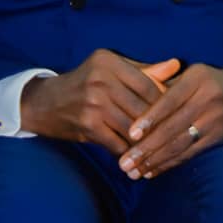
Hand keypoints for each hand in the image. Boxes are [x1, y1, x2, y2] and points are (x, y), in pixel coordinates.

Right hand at [20, 50, 179, 155]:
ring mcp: (94, 102)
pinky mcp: (88, 124)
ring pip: (133, 126)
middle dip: (159, 125)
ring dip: (146, 143)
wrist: (45, 103)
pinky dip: (128, 153)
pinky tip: (136, 160)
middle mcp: (101, 78)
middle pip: (143, 106)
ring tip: (159, 152)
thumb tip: (177, 65)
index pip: (148, 84)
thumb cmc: (84, 85)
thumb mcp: (110, 71)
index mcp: (109, 61)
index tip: (175, 116)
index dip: (165, 102)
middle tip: (174, 139)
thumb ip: (144, 71)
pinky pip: (117, 142)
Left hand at [118, 65, 222, 179]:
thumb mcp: (192, 73)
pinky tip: (152, 171)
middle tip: (125, 163)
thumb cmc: (209, 81)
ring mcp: (214, 121)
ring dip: (155, 160)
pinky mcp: (217, 138)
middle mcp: (206, 100)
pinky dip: (170, 163)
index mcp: (196, 80)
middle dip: (147, 148)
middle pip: (173, 127)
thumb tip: (134, 99)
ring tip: (134, 172)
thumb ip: (165, 83)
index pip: (169, 101)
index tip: (131, 134)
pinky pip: (190, 153)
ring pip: (180, 144)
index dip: (150, 118)